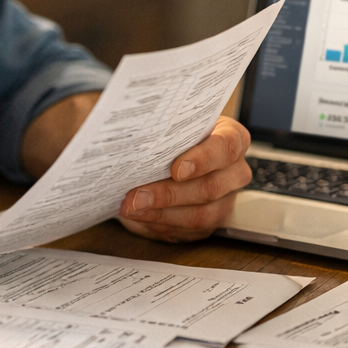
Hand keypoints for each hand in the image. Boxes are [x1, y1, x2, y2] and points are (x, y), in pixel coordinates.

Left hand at [118, 116, 251, 241]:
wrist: (163, 154)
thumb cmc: (168, 134)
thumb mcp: (164, 121)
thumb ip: (153, 121)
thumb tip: (113, 116)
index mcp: (230, 137)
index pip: (226, 147)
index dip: (203, 159)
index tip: (176, 169)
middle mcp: (234, 170)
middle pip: (211, 187)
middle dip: (169, 193)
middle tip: (136, 195)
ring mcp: (225, 198)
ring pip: (201, 214)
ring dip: (161, 213)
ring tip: (131, 207)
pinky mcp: (210, 221)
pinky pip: (189, 231)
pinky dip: (160, 224)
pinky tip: (138, 216)